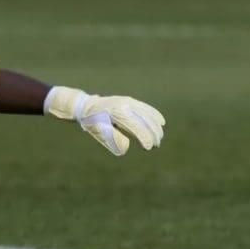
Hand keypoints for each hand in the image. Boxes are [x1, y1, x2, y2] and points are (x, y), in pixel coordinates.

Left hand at [44, 86, 164, 155]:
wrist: (87, 106)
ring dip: (155, 126)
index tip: (148, 148)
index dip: (144, 137)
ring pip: (147, 113)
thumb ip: (112, 139)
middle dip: (152, 133)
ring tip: (159, 138)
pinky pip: (146, 108)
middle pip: (145, 119)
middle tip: (155, 146)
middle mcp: (124, 104)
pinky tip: (162, 122)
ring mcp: (128, 101)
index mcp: (116, 112)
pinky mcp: (130, 101)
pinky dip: (154, 115)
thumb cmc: (92, 121)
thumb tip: (126, 147)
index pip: (135, 126)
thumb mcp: (99, 131)